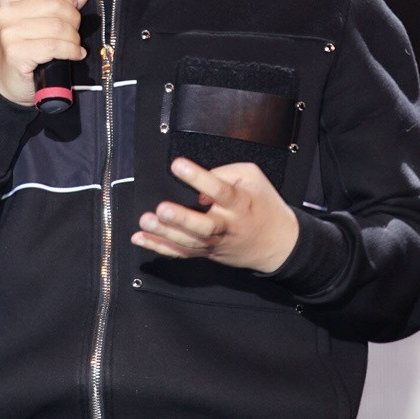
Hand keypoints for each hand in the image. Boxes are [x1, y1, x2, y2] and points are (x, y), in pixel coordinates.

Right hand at [0, 0, 92, 106]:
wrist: (10, 82)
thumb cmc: (26, 51)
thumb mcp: (42, 21)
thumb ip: (64, 1)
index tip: (74, 5)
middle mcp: (7, 13)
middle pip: (55, 4)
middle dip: (73, 20)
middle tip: (74, 32)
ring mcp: (9, 33)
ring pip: (58, 26)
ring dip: (73, 38)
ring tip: (74, 45)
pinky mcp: (15, 52)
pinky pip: (54, 46)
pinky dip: (71, 51)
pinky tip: (74, 54)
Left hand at [132, 158, 298, 273]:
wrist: (278, 244)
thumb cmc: (263, 206)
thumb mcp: (254, 178)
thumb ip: (226, 172)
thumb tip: (199, 180)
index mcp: (240, 203)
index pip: (220, 189)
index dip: (198, 178)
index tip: (178, 165)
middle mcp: (227, 225)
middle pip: (204, 226)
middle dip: (181, 218)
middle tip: (162, 209)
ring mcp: (216, 243)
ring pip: (189, 242)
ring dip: (165, 233)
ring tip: (146, 221)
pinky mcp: (207, 253)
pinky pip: (181, 253)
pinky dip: (160, 247)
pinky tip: (141, 239)